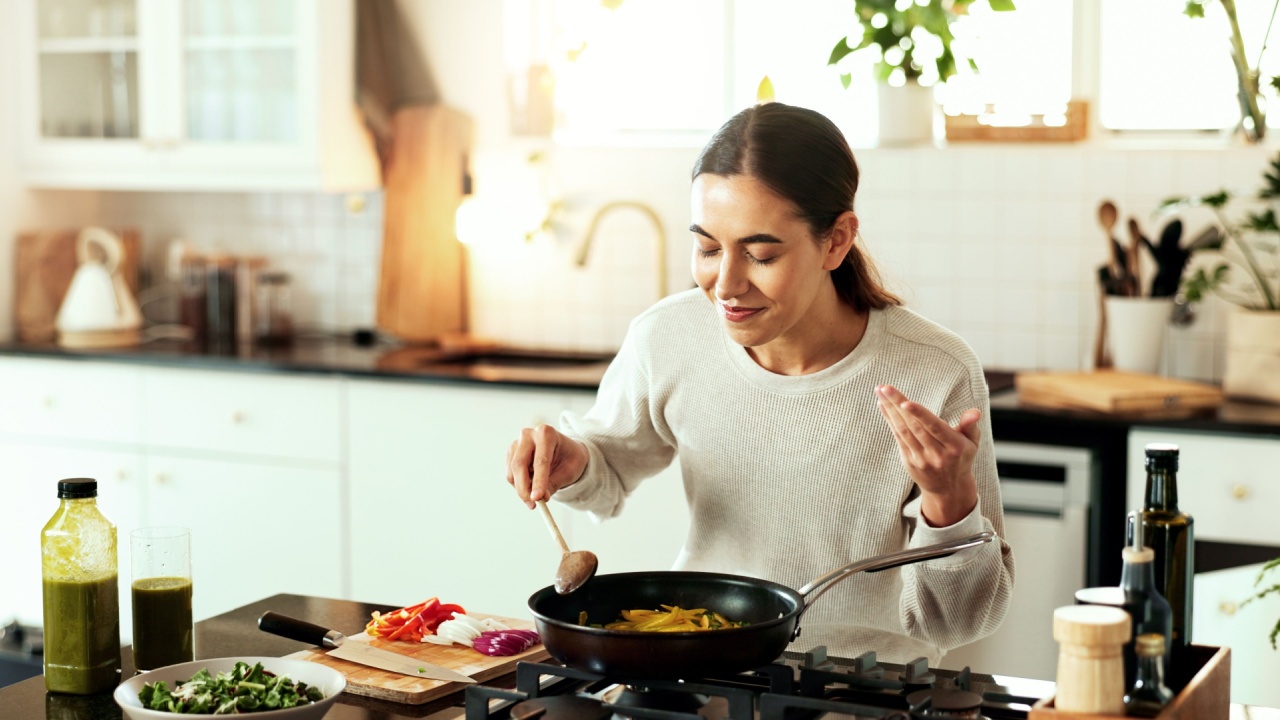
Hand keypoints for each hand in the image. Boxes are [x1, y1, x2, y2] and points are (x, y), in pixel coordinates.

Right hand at [507, 424, 588, 508]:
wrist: (565, 450)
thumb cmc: (570, 458)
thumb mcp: (569, 471)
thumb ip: (555, 483)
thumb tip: (541, 498)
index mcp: (547, 433)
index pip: (540, 460)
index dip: (538, 481)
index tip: (537, 498)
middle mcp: (528, 434)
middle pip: (520, 464)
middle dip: (524, 488)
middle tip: (532, 505)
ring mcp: (517, 443)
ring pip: (513, 471)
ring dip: (521, 489)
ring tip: (536, 498)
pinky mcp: (511, 453)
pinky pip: (510, 474)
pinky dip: (519, 485)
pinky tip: (531, 487)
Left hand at [875, 385, 980, 527]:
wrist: (949, 489)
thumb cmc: (961, 457)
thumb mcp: (972, 443)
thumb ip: (970, 425)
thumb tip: (974, 412)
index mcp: (954, 447)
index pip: (935, 428)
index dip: (920, 414)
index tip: (905, 402)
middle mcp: (937, 454)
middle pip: (915, 426)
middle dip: (898, 405)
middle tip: (885, 387)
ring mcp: (921, 459)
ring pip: (903, 431)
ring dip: (890, 410)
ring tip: (881, 391)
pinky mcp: (909, 461)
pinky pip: (898, 437)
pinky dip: (890, 420)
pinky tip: (883, 406)